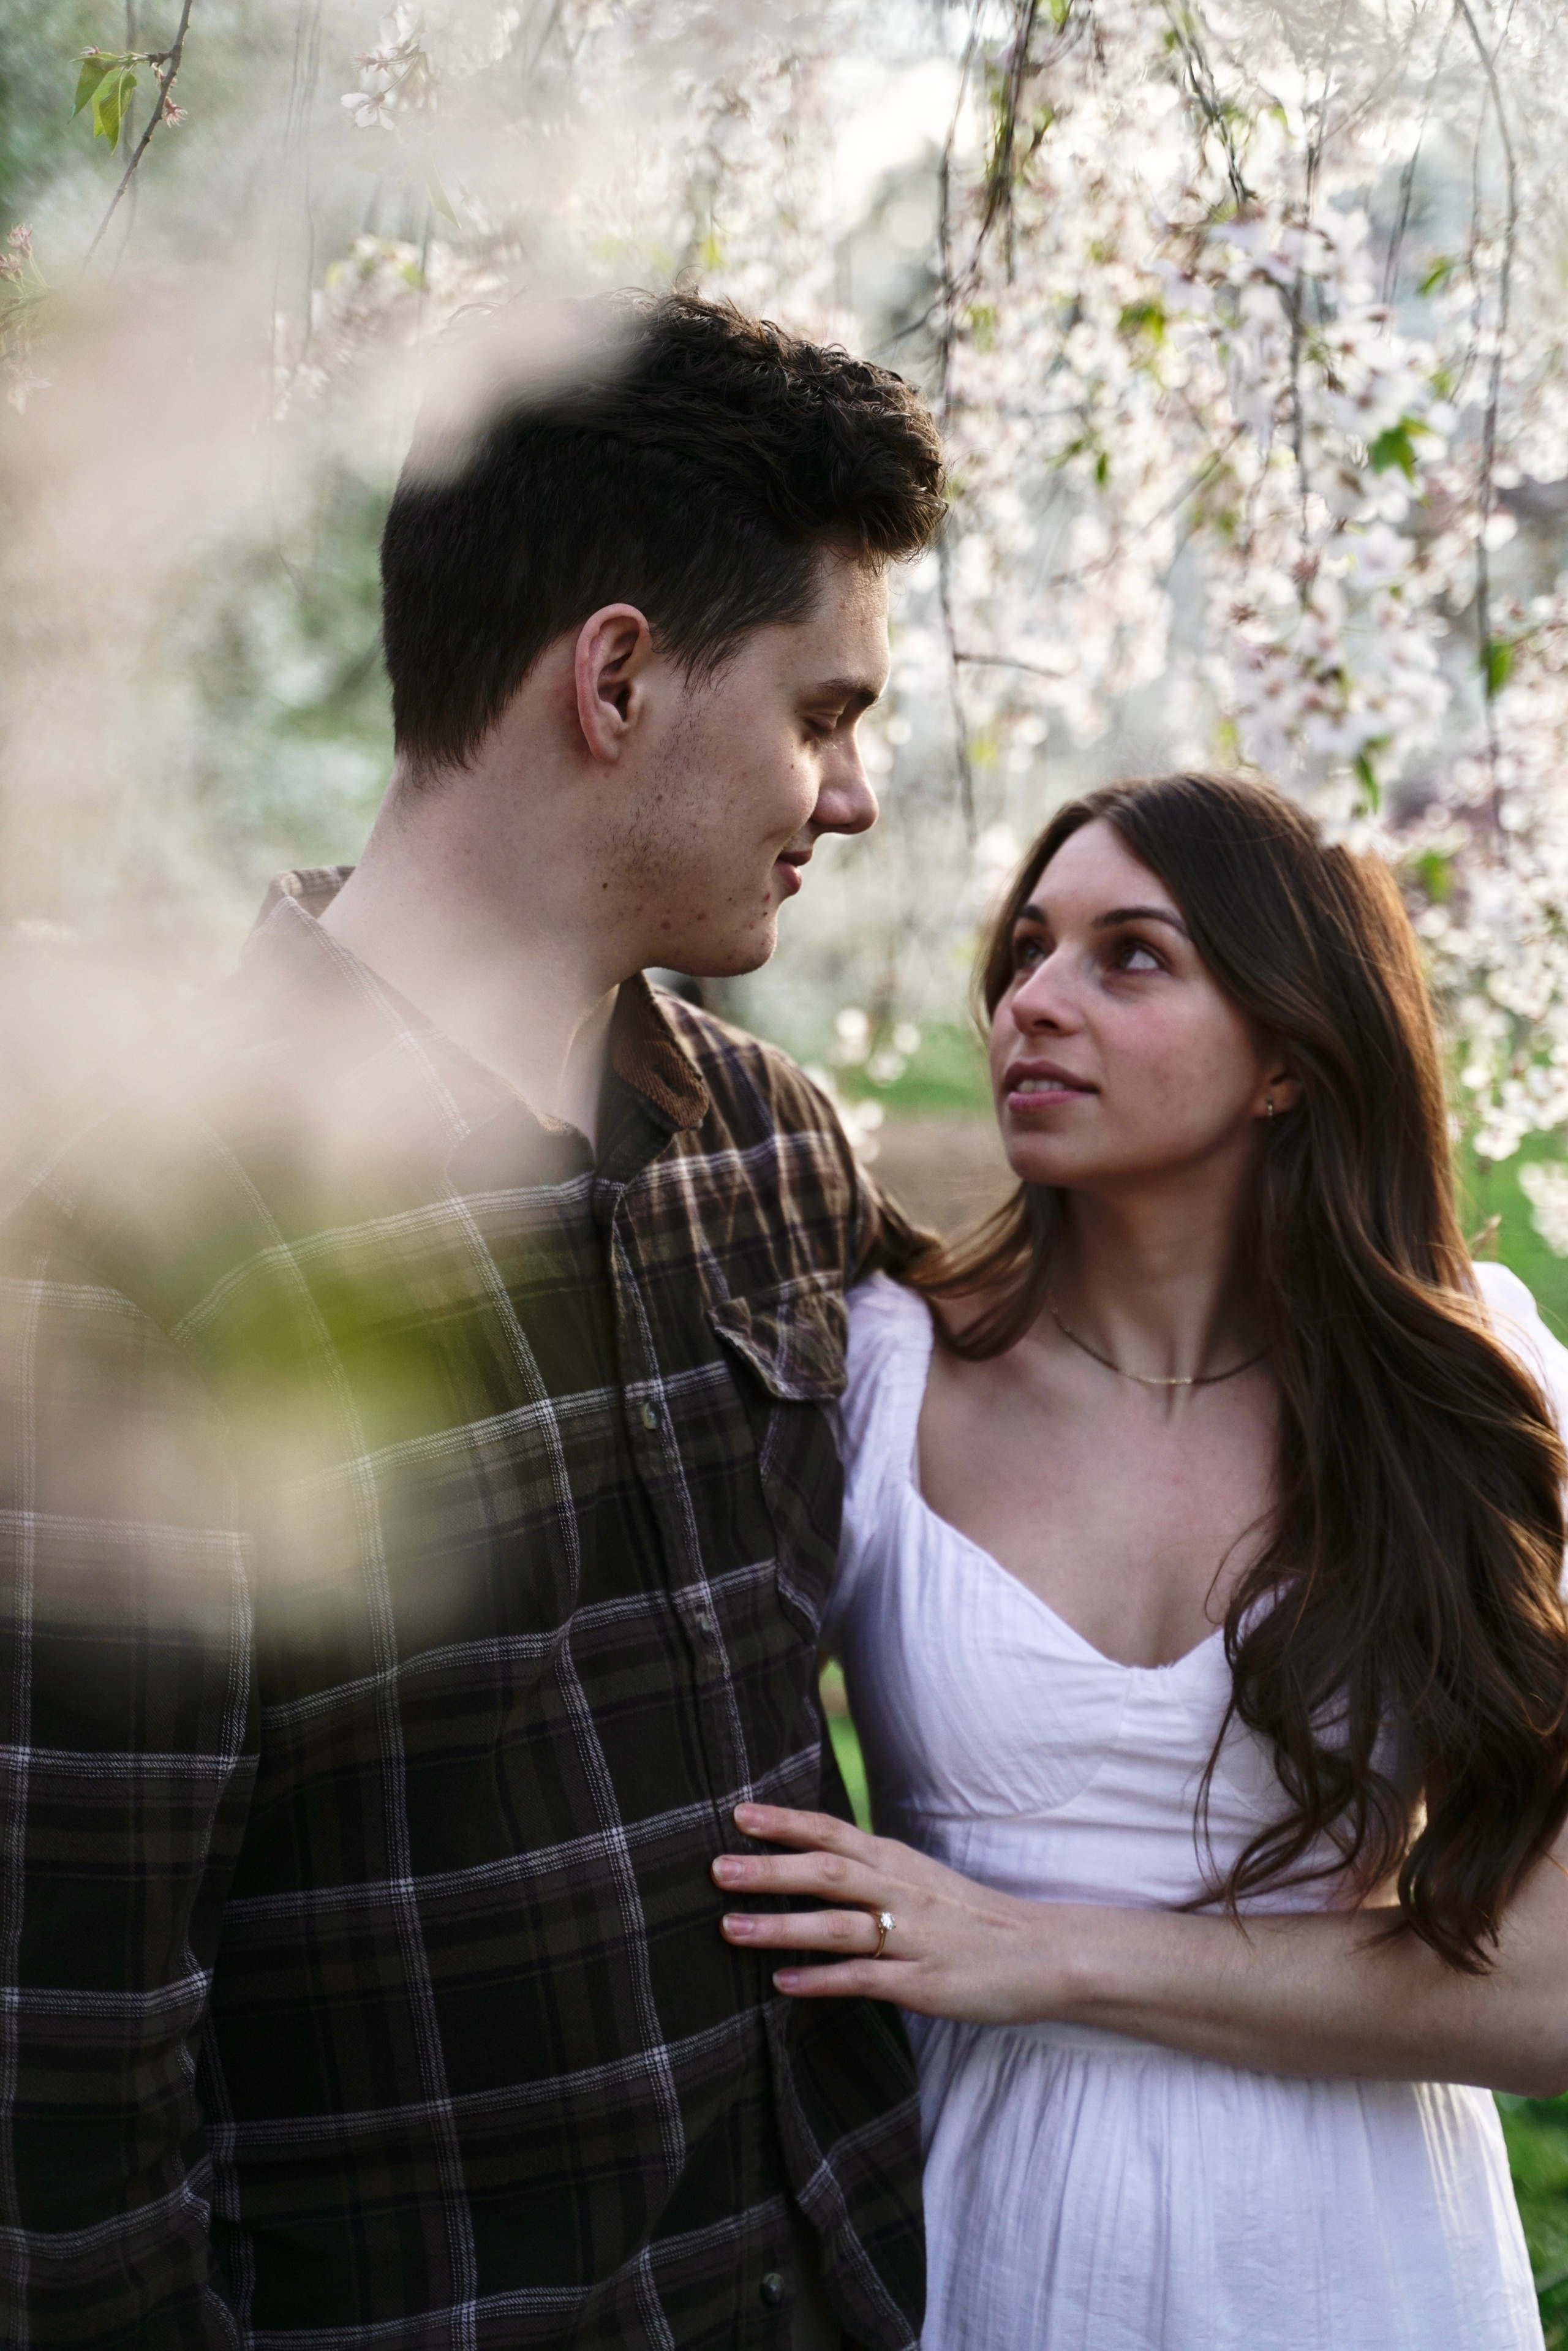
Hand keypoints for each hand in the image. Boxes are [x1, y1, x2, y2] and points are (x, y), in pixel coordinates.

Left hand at [713, 1801, 1071, 2023]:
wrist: (1043, 1953)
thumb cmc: (971, 1917)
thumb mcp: (920, 1878)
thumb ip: (870, 1870)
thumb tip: (812, 1860)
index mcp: (898, 1862)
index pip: (833, 1831)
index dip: (786, 1822)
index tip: (739, 1813)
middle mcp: (901, 1891)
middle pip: (826, 1872)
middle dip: (769, 1870)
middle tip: (715, 1868)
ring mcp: (912, 1937)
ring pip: (838, 1925)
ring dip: (780, 1927)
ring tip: (729, 1929)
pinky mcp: (924, 1983)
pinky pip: (865, 1979)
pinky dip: (822, 1980)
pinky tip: (783, 1985)